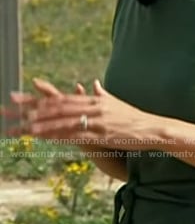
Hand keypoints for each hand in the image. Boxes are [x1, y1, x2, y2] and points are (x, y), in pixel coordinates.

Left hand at [5, 78, 160, 149]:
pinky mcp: (101, 133)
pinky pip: (75, 134)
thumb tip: (93, 84)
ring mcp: (96, 119)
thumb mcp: (115, 102)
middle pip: (57, 106)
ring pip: (63, 120)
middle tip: (10, 107)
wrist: (151, 127)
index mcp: (93, 99)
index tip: (20, 98)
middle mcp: (92, 106)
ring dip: (41, 123)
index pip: (61, 98)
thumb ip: (101, 94)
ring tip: (22, 125)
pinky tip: (46, 138)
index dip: (38, 99)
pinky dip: (58, 135)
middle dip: (31, 108)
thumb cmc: (133, 117)